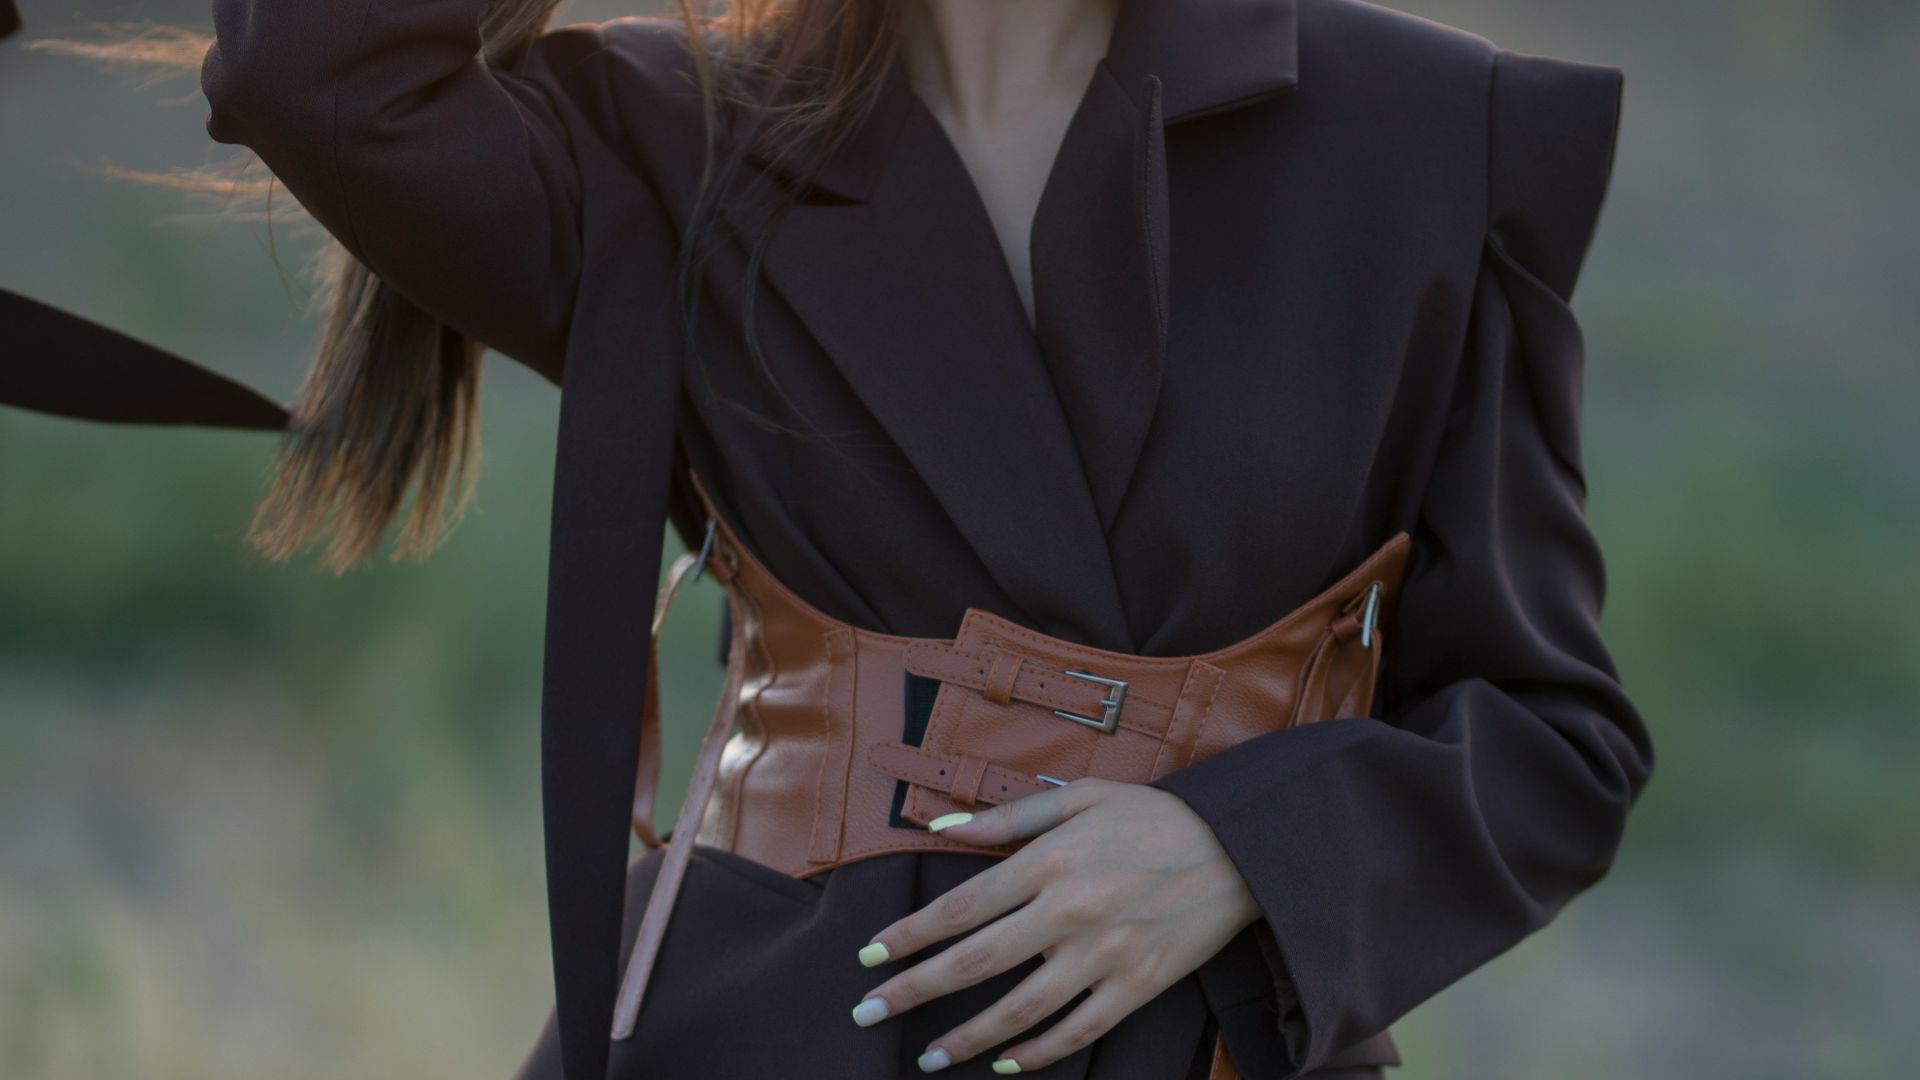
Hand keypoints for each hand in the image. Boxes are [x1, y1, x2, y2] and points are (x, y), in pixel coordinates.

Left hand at [848, 777, 1260, 1072]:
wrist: (1239, 847)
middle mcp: (1067, 912)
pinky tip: (1003, 1063)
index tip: (868, 955)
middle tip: (867, 1013)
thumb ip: (1008, 815)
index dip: (908, 935)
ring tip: (928, 1057)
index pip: (960, 907)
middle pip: (973, 962)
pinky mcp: (1136, 986)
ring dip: (965, 1037)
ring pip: (1018, 1009)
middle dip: (913, 991)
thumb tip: (942, 828)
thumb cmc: (1151, 815)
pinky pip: (1077, 1030)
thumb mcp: (1079, 797)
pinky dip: (1037, 1053)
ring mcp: (1102, 955)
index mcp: (1048, 861)